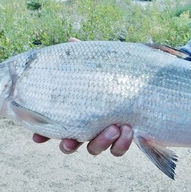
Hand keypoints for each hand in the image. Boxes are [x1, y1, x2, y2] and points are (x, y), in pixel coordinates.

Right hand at [32, 37, 133, 156]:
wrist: (152, 86)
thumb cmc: (120, 74)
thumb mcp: (102, 63)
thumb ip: (85, 56)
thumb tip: (71, 40)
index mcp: (78, 109)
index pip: (54, 125)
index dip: (43, 133)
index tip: (38, 137)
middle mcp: (89, 126)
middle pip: (70, 144)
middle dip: (70, 144)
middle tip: (73, 139)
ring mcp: (105, 135)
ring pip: (94, 149)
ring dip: (101, 141)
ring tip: (115, 127)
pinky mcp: (124, 140)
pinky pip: (117, 151)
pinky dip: (121, 144)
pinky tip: (128, 129)